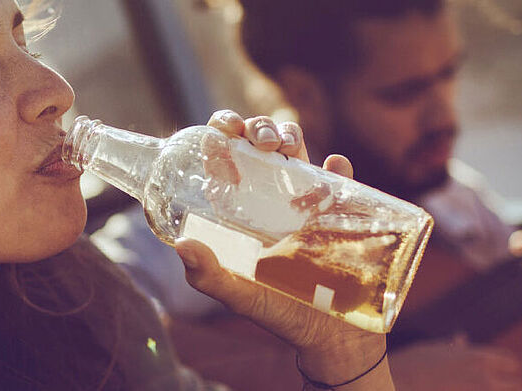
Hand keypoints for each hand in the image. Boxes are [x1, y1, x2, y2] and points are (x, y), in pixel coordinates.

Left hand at [175, 110, 388, 388]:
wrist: (332, 336)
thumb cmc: (279, 315)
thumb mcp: (239, 296)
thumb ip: (209, 275)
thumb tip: (181, 244)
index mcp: (241, 211)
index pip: (226, 159)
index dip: (223, 134)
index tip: (224, 130)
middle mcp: (270, 199)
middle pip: (261, 144)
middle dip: (259, 128)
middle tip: (261, 143)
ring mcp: (306, 201)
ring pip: (297, 150)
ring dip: (291, 134)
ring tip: (288, 148)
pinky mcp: (340, 211)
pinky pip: (340, 178)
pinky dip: (338, 166)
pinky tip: (333, 164)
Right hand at [390, 336, 521, 390]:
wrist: (397, 382)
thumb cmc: (413, 363)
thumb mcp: (435, 350)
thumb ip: (455, 347)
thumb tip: (462, 339)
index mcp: (478, 357)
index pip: (510, 361)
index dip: (509, 366)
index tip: (507, 370)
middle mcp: (484, 378)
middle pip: (518, 385)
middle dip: (513, 386)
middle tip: (506, 386)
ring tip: (490, 388)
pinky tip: (469, 390)